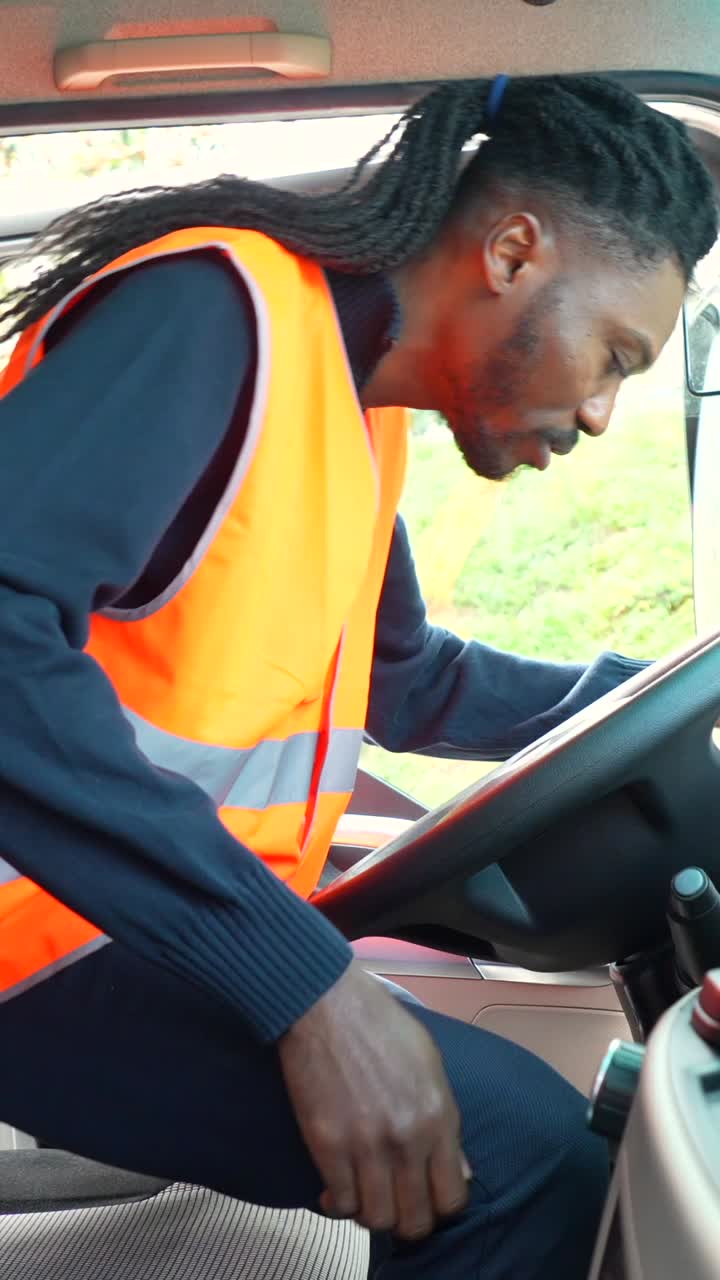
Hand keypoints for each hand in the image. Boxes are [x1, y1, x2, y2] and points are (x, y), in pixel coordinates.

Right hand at [278, 961, 470, 1239]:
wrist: (326, 1003)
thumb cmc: (380, 1024)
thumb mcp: (430, 1063)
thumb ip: (445, 1119)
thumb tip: (457, 1169)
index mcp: (439, 1116)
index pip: (453, 1198)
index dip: (439, 1206)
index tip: (424, 1196)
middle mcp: (408, 1139)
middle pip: (416, 1220)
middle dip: (407, 1220)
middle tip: (393, 1203)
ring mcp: (367, 1145)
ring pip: (377, 1220)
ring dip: (372, 1213)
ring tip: (364, 1194)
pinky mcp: (327, 1145)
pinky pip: (340, 1203)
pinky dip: (339, 1204)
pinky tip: (336, 1189)